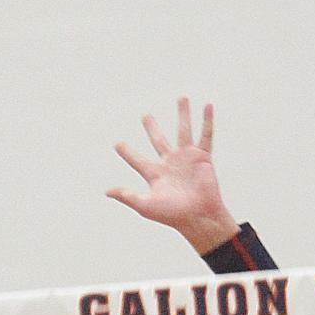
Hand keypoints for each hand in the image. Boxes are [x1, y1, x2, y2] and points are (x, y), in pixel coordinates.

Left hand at [106, 98, 238, 253]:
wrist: (198, 216)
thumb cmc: (172, 214)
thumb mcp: (145, 205)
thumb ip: (127, 196)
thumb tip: (106, 191)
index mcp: (155, 174)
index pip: (137, 160)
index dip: (127, 152)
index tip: (117, 143)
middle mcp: (169, 163)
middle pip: (158, 140)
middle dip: (152, 127)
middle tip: (145, 115)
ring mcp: (186, 159)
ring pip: (183, 131)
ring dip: (183, 114)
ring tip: (182, 97)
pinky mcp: (202, 158)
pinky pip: (206, 135)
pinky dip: (207, 120)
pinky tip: (207, 105)